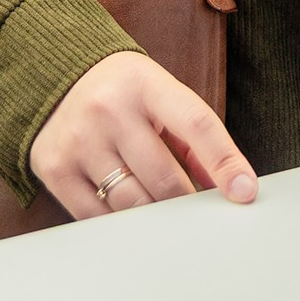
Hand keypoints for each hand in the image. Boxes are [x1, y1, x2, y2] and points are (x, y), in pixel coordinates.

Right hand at [28, 51, 257, 217]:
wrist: (56, 77)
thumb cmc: (123, 92)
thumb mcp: (162, 97)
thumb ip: (196, 140)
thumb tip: (231, 189)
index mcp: (144, 84)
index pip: (196, 124)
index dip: (225, 162)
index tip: (244, 193)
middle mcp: (108, 109)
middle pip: (164, 177)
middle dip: (186, 202)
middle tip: (197, 213)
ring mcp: (78, 139)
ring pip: (132, 203)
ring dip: (155, 217)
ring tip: (163, 212)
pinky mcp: (54, 168)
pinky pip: (97, 216)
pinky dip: (121, 223)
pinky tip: (128, 212)